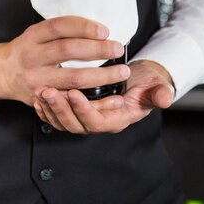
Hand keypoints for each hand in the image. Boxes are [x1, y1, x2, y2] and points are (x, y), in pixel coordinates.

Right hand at [0, 16, 129, 106]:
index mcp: (32, 36)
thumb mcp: (36, 34)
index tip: (104, 30)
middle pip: (67, 50)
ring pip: (72, 78)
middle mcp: (32, 56)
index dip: (83, 27)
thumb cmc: (26, 50)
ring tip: (121, 72)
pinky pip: (71, 100)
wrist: (1, 74)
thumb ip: (59, 31)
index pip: (59, 27)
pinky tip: (109, 97)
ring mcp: (37, 79)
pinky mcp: (42, 99)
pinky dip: (92, 100)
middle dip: (97, 50)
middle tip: (117, 48)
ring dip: (100, 76)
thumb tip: (96, 27)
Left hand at [34, 59, 174, 133]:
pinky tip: (37, 98)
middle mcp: (99, 123)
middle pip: (74, 124)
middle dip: (59, 109)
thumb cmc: (146, 83)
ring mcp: (86, 119)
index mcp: (117, 120)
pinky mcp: (76, 112)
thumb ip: (160, 93)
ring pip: (63, 122)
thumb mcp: (157, 85)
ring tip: (40, 92)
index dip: (83, 109)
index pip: (96, 121)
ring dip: (50, 108)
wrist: (138, 79)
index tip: (73, 91)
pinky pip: (57, 117)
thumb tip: (166, 99)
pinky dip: (46, 110)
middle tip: (47, 91)